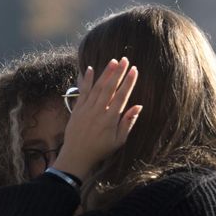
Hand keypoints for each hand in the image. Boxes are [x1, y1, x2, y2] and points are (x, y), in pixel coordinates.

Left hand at [53, 58, 141, 180]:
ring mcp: (86, 109)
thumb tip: (138, 107)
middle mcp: (98, 111)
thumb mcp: (118, 141)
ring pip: (97, 87)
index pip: (122, 96)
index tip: (134, 70)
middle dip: (118, 72)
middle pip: (110, 88)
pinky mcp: (77, 109)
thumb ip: (128, 123)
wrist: (76, 156)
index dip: (129, 82)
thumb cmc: (100, 150)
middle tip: (125, 59)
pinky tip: (90, 69)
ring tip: (113, 61)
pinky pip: (83, 92)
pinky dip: (87, 80)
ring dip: (105, 73)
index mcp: (110, 119)